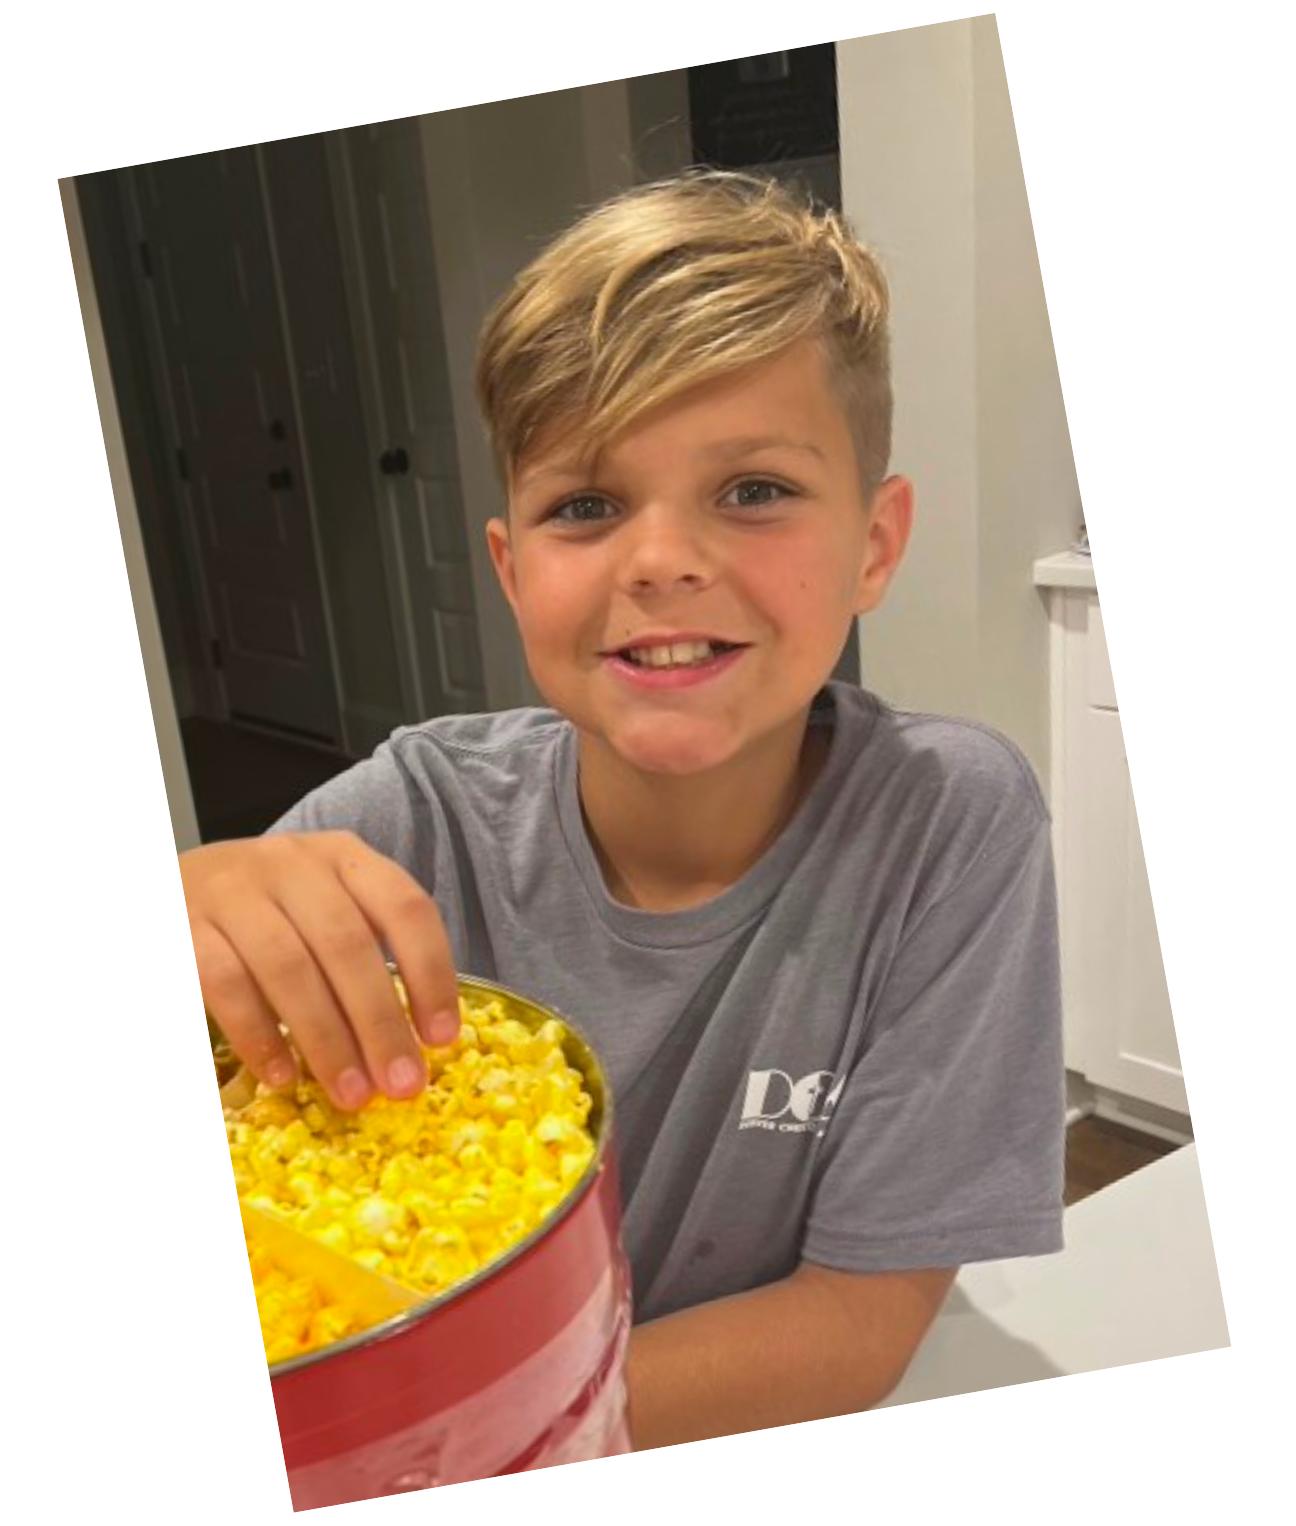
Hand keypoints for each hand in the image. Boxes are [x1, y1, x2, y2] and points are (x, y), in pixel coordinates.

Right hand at [181, 832, 459, 1110]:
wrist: (162, 883)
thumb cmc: (263, 911)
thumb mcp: (321, 908)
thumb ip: (363, 957)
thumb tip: (416, 1044)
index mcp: (343, 857)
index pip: (404, 906)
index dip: (432, 973)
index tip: (443, 1039)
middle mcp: (291, 863)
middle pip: (347, 944)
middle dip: (380, 1022)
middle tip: (402, 1086)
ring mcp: (232, 889)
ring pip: (289, 967)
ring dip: (326, 1039)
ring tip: (352, 1094)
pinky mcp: (181, 923)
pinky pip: (225, 982)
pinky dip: (258, 1034)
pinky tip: (282, 1076)